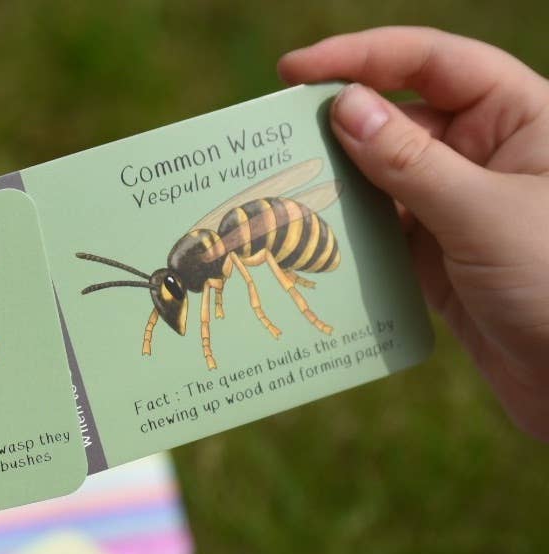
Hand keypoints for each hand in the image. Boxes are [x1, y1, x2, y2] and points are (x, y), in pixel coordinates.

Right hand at [280, 27, 548, 439]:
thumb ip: (410, 161)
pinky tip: (311, 245)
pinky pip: (383, 231)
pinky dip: (348, 236)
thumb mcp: (481, 214)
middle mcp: (488, 152)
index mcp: (519, 117)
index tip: (294, 71)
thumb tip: (343, 106)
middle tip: (273, 141)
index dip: (362, 57)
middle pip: (399, 118)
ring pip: (384, 178)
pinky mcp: (441, 256)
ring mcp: (461, 206)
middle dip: (337, 129)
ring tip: (282, 197)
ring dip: (337, 187)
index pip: (431, 63)